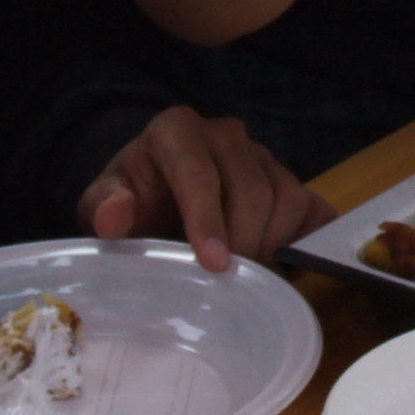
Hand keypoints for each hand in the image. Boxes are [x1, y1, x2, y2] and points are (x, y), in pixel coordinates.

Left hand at [77, 105, 335, 270]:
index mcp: (176, 130)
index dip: (209, 219)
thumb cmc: (132, 200)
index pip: (200, 172)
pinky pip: (312, 210)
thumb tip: (114, 215)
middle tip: (227, 284)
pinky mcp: (290, 178)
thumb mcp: (102, 203)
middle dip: (244, 242)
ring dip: (271, 246)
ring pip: (288, 199)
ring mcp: (264, 155)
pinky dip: (301, 242)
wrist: (155, 194)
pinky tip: (275, 263)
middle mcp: (226, 134)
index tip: (215, 264)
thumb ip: (105, 206)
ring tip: (246, 276)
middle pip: (252, 189)